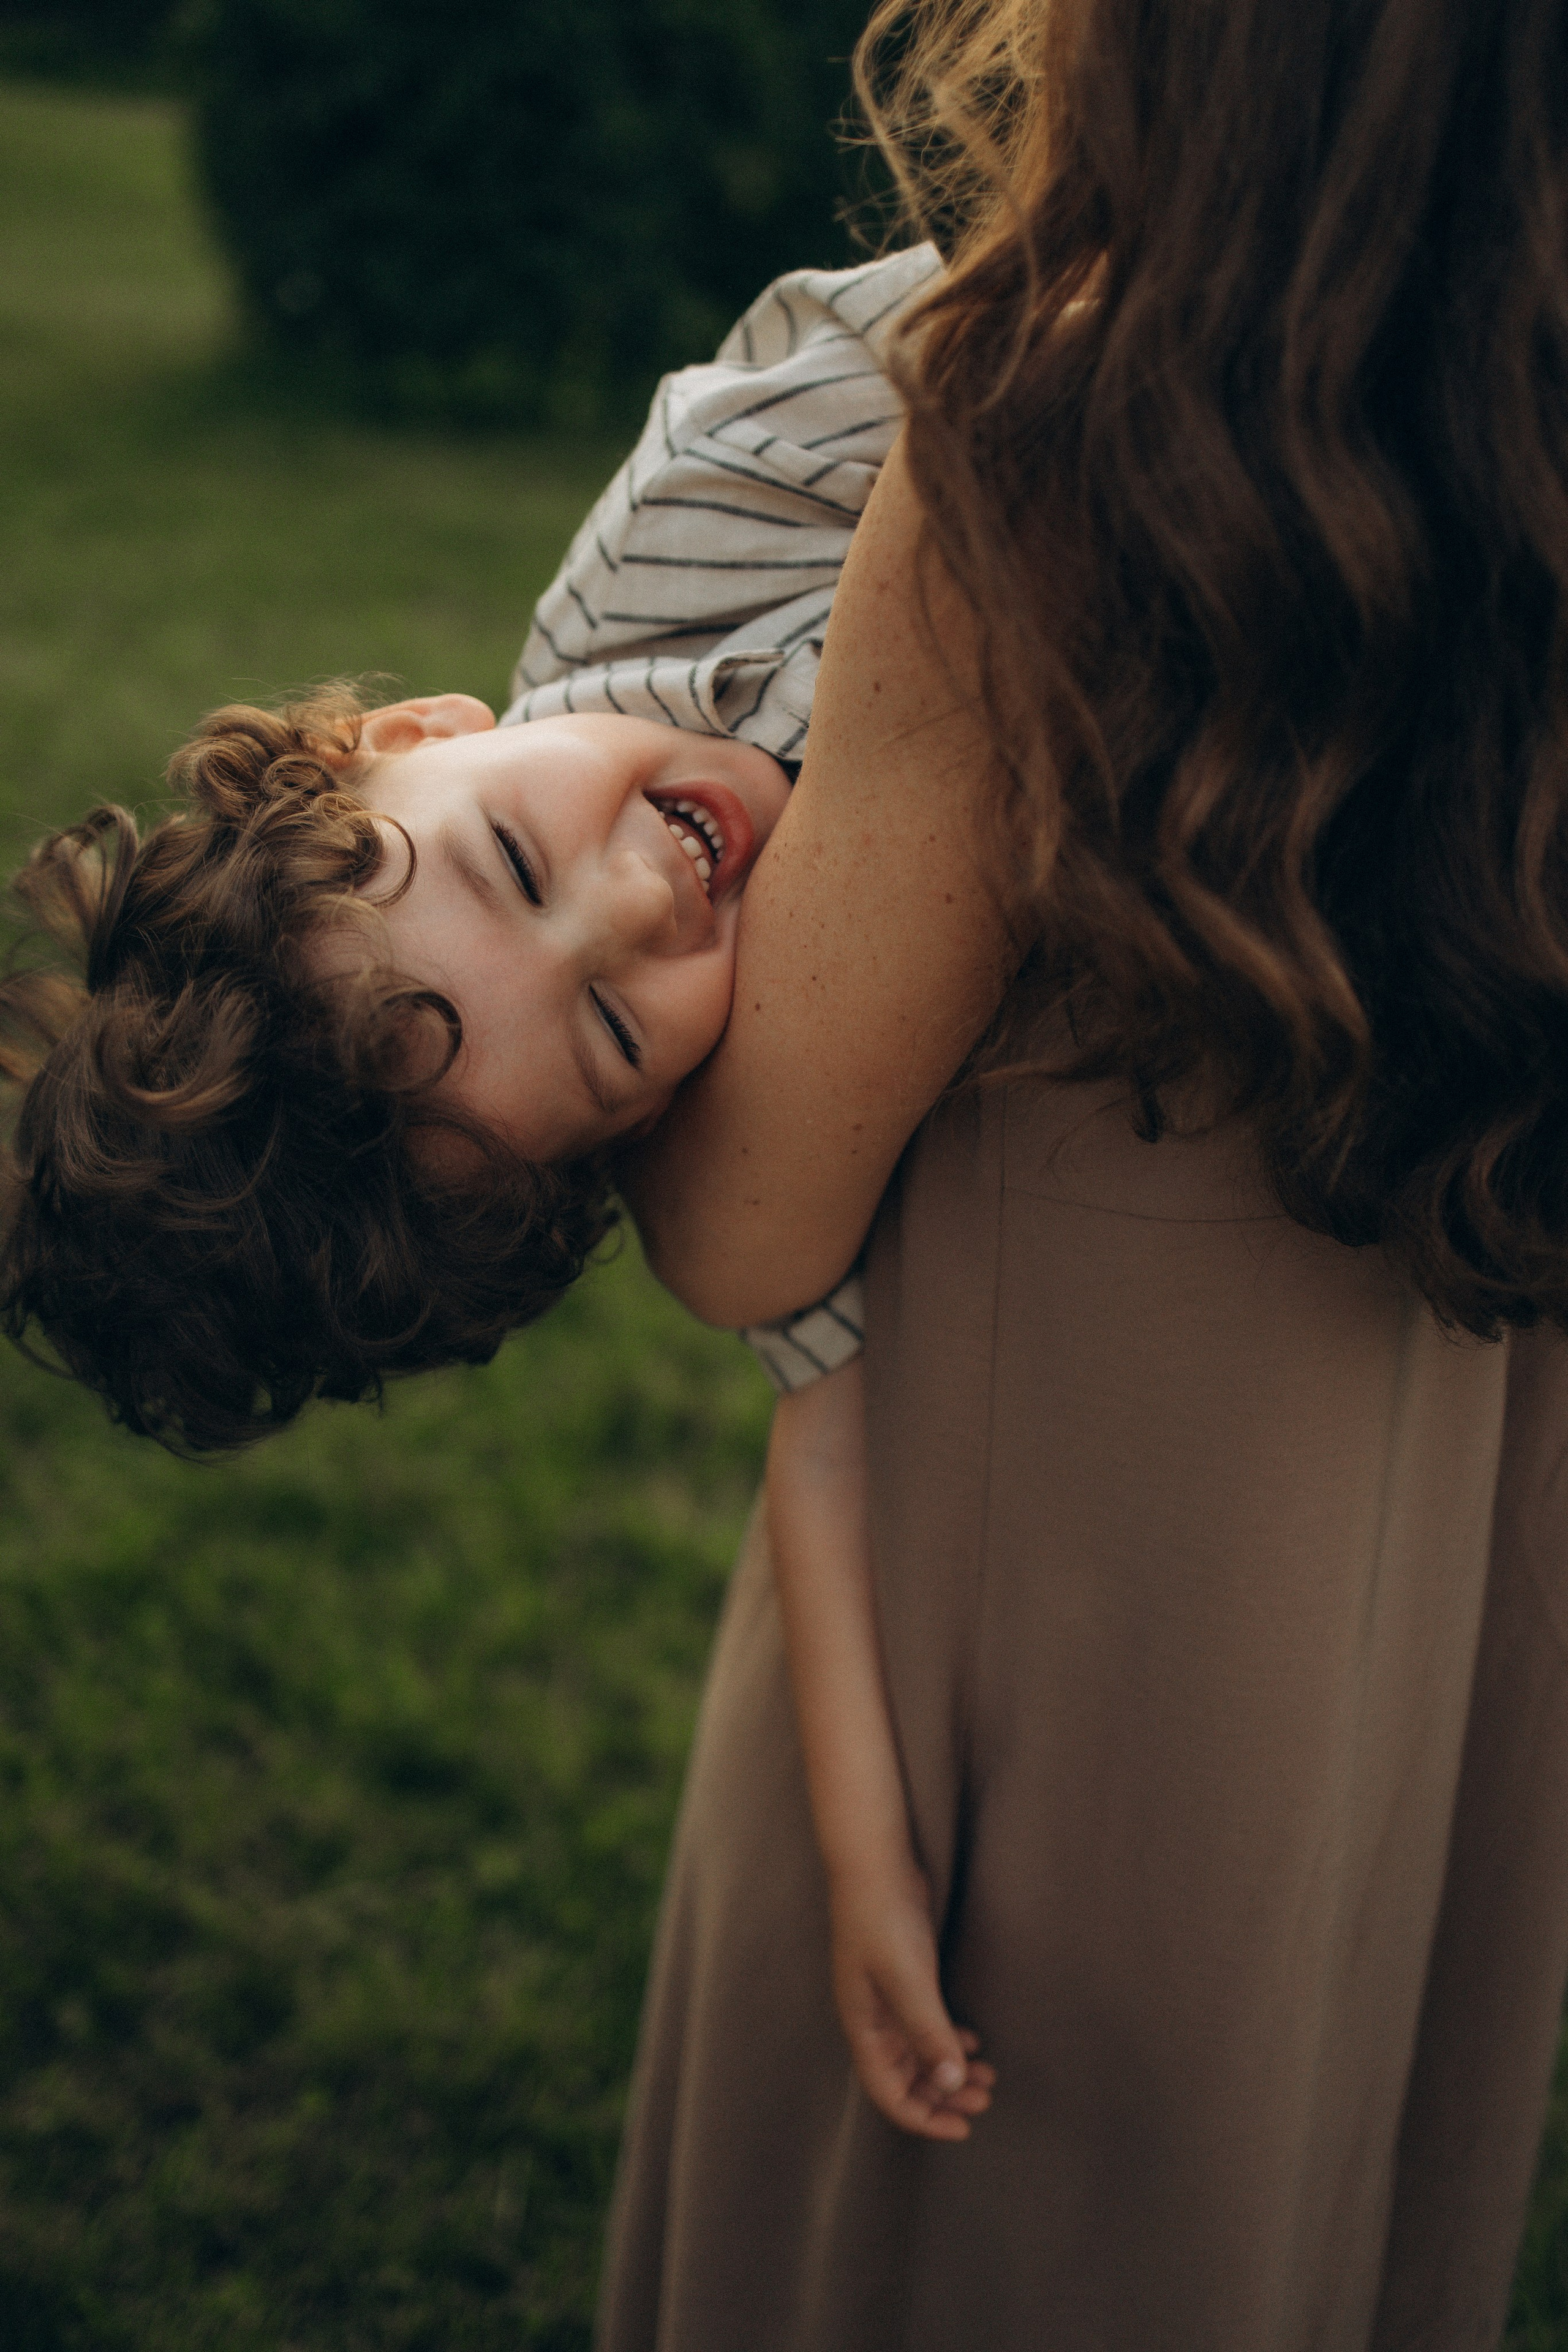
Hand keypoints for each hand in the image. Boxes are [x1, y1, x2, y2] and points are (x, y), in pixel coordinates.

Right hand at [828, 1862, 995, 2140]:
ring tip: (988, 2077)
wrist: (875, 1865)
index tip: (963, 2128)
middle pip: (906, 2080)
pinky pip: (927, 2025)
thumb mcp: (907, 1979)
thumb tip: (950, 2083)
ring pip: (920, 2053)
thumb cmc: (881, 1920)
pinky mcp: (905, 1979)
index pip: (889, 2094)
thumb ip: (928, 2030)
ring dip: (951, 2070)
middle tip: (986, 2101)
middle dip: (944, 2097)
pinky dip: (950, 2039)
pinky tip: (973, 2040)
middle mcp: (874, 2022)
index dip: (924, 2117)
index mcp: (864, 2029)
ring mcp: (888, 2000)